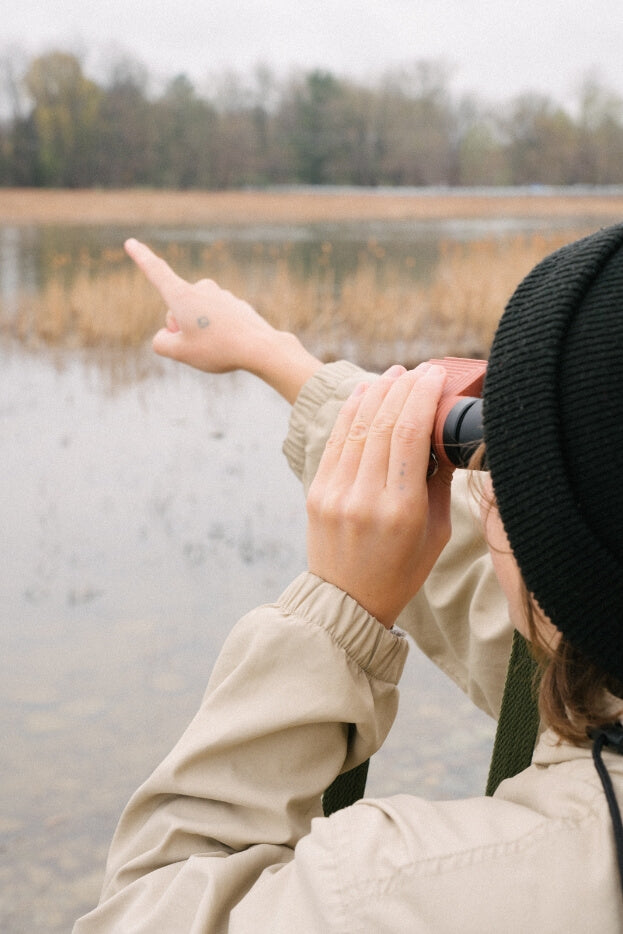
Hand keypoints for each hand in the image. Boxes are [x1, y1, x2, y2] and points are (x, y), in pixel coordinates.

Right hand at [124, 239, 321, 402]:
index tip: (131, 242)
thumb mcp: (179, 352)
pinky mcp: (235, 305)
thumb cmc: (218, 349)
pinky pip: (217, 321)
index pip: (156, 272)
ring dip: (200, 331)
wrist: (261, 348)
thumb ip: (161, 342)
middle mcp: (202, 289)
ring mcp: (221, 295)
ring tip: (218, 345)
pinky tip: (232, 342)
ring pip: (198, 316)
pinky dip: (219, 332)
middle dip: (180, 328)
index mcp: (182, 295)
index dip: (142, 258)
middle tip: (198, 346)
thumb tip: (167, 335)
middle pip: (177, 310)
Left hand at [306, 364, 452, 627]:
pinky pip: (335, 440)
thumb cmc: (401, 570)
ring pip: (356, 426)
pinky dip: (351, 410)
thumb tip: (440, 435)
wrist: (347, 602)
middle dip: (403, 387)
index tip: (435, 375)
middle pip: (383, 424)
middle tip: (420, 369)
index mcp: (401, 511)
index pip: (409, 435)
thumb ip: (438, 482)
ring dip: (377, 392)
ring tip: (395, 372)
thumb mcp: (436, 533)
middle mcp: (364, 498)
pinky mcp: (317, 491)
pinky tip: (366, 391)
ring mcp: (335, 493)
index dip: (422, 396)